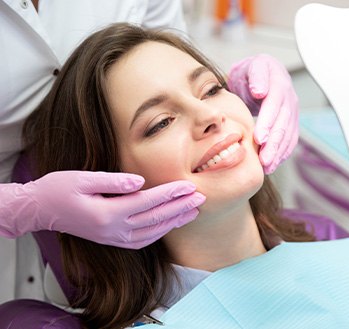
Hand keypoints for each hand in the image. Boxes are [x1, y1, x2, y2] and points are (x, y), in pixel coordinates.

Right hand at [1, 171, 204, 248]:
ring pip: (152, 232)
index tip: (190, 185)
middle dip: (181, 207)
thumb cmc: (59, 188)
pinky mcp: (112, 240)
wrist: (41, 209)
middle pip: (155, 219)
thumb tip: (141, 181)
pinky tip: (171, 223)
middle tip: (201, 197)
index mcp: (107, 213)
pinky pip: (142, 240)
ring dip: (175, 221)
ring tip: (193, 210)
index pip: (148, 202)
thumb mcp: (83, 178)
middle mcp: (113, 230)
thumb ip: (114, 181)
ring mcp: (113, 238)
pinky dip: (160, 232)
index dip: (171, 193)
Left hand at [227, 54, 298, 173]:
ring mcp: (292, 112)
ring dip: (278, 153)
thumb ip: (257, 76)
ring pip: (288, 135)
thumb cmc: (252, 72)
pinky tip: (273, 165)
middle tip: (264, 160)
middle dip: (274, 144)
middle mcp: (289, 99)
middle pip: (283, 124)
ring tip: (267, 167)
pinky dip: (282, 154)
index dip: (268, 123)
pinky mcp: (291, 123)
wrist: (261, 74)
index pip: (274, 106)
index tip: (260, 138)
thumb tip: (260, 92)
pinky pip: (289, 140)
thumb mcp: (252, 67)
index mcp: (279, 84)